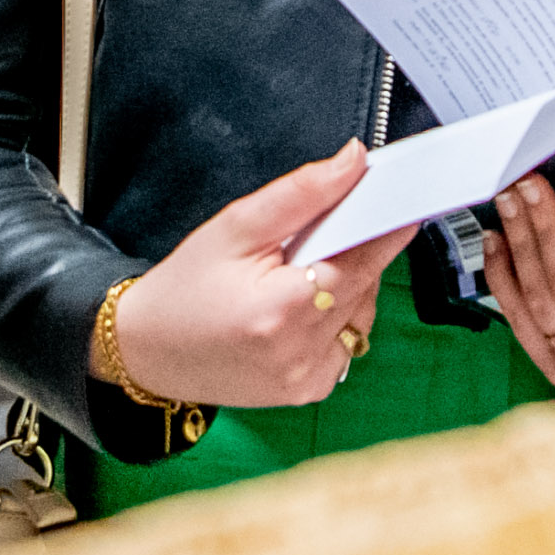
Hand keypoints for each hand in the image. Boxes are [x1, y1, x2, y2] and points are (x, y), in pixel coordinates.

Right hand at [98, 143, 402, 407]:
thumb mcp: (234, 227)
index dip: (388, 227)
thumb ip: (300, 194)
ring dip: (346, 287)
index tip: (407, 203)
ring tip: (294, 277)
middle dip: (353, 252)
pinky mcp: (309, 391)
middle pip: (366, 284)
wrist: (147, 350)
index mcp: (281, 310)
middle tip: (313, 238)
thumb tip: (352, 163)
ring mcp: (307, 379)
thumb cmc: (184, 288)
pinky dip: (335, 319)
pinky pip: (348, 341)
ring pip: (364, 314)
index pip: (364, 258)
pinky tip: (297, 309)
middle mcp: (300, 353)